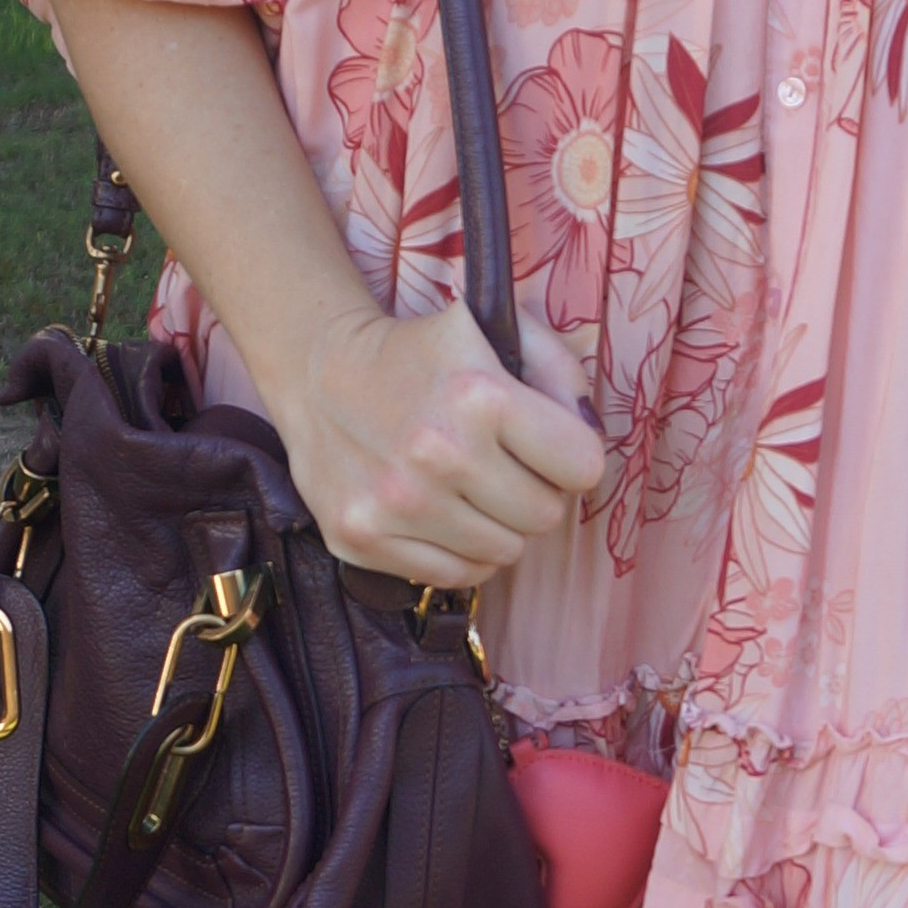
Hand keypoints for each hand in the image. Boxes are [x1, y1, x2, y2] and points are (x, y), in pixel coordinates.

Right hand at [273, 296, 610, 592]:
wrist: (318, 371)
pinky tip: (441, 513)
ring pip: (503, 553)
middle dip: (535, 491)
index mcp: (482, 396)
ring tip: (467, 487)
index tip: (546, 446)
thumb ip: (562, 375)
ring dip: (496, 524)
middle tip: (502, 466)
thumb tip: (589, 431)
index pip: (583, 468)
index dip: (571, 456)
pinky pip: (454, 576)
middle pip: (545, 516)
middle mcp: (439, 454)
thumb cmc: (423, 354)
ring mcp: (396, 504)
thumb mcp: (498, 331)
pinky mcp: (362, 538)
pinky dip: (459, 552)